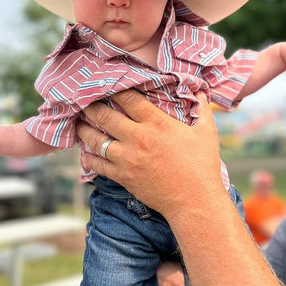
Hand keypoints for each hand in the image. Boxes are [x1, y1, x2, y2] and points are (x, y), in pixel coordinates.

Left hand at [76, 89, 224, 217]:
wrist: (194, 201)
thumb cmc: (202, 166)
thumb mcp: (207, 132)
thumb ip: (202, 109)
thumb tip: (201, 90)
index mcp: (157, 123)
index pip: (128, 98)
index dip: (115, 89)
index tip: (107, 84)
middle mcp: (138, 138)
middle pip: (105, 116)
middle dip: (91, 106)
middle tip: (84, 101)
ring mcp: (127, 158)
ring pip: (95, 140)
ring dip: (84, 130)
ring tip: (79, 123)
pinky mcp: (123, 176)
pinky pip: (97, 165)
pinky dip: (88, 157)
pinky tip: (84, 152)